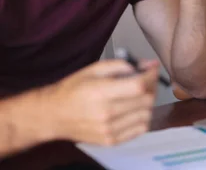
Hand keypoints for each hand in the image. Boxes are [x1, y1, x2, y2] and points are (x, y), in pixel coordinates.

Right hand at [44, 59, 158, 145]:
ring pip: (147, 114)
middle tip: (145, 81)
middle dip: (151, 87)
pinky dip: (142, 118)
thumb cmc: (73, 89)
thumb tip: (147, 65)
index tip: (152, 69)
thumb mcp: (95, 69)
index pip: (139, 85)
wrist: (54, 115)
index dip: (151, 75)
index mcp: (101, 92)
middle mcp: (106, 113)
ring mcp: (109, 130)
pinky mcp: (111, 141)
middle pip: (146, 100)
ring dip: (147, 103)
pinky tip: (133, 110)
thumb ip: (122, 65)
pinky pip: (141, 129)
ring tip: (137, 96)